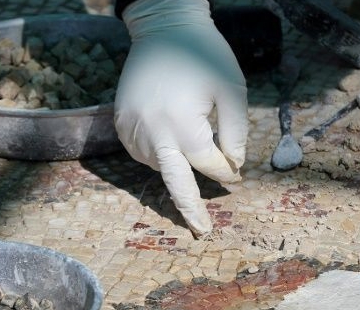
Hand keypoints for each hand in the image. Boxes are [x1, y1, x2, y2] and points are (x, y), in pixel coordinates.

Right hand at [114, 0, 248, 236]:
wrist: (162, 27)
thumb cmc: (204, 55)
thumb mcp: (232, 89)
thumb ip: (235, 132)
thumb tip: (233, 166)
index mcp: (182, 124)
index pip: (208, 163)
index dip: (227, 172)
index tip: (237, 177)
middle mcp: (152, 132)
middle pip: (175, 182)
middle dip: (190, 209)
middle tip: (202, 232)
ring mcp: (132, 128)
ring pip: (160, 165)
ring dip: (178, 168)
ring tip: (189, 154)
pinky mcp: (121, 122)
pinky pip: (141, 152)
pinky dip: (159, 155)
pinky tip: (169, 142)